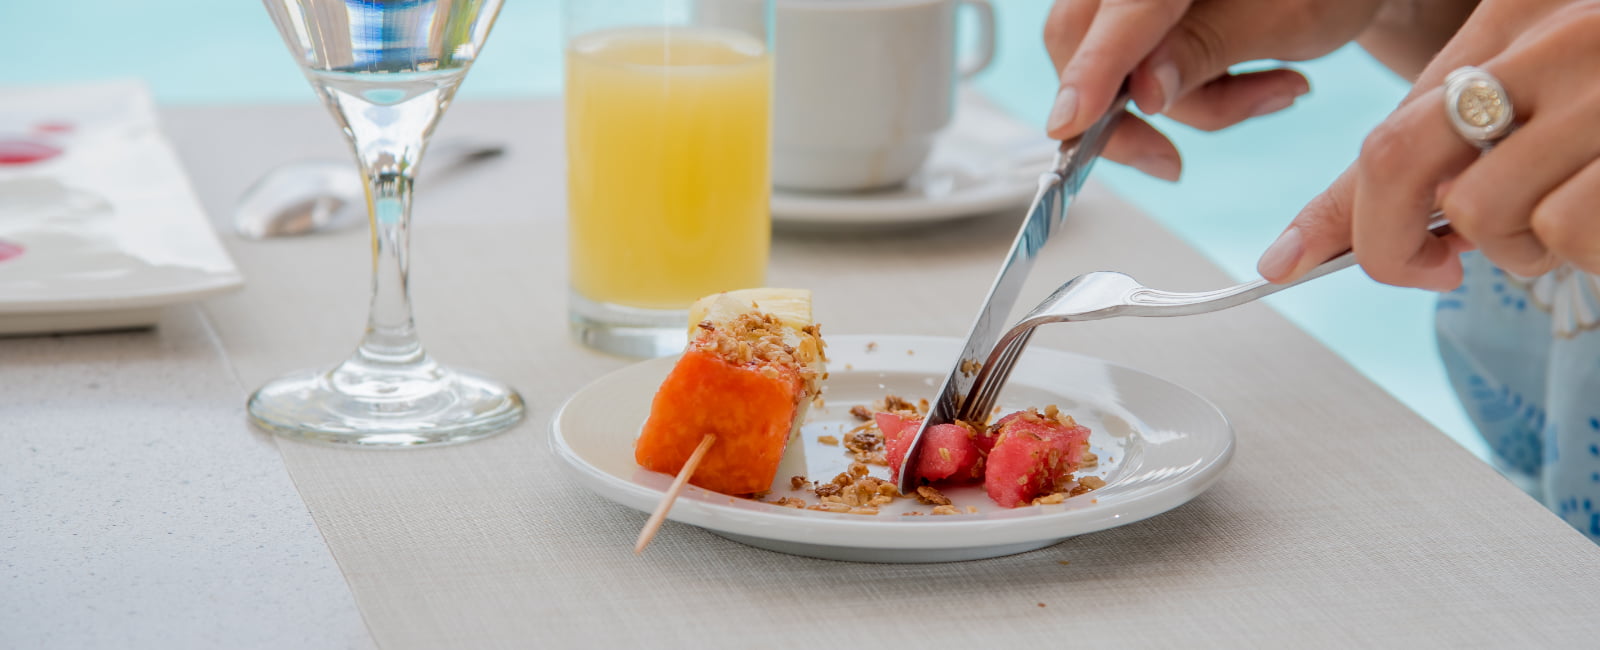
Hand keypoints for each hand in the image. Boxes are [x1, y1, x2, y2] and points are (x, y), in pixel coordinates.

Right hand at [1043, 0, 1385, 179]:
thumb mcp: (1287, 19)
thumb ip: (1204, 50)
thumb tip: (1143, 93)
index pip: (1122, 10)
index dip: (1093, 68)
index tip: (1073, 124)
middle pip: (1081, 37)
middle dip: (1124, 109)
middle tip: (1169, 161)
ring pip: (1106, 64)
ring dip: (1182, 103)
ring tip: (1272, 93)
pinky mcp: (1137, 19)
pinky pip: (1128, 67)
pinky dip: (1185, 93)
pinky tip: (1253, 84)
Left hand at [1259, 0, 1599, 289]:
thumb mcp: (1532, 106)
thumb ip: (1443, 152)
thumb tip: (1326, 244)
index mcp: (1513, 20)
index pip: (1388, 129)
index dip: (1335, 212)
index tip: (1287, 262)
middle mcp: (1553, 41)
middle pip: (1398, 164)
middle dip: (1394, 245)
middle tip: (1436, 269)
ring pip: (1485, 216)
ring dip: (1524, 249)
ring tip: (1574, 210)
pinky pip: (1566, 235)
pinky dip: (1586, 253)